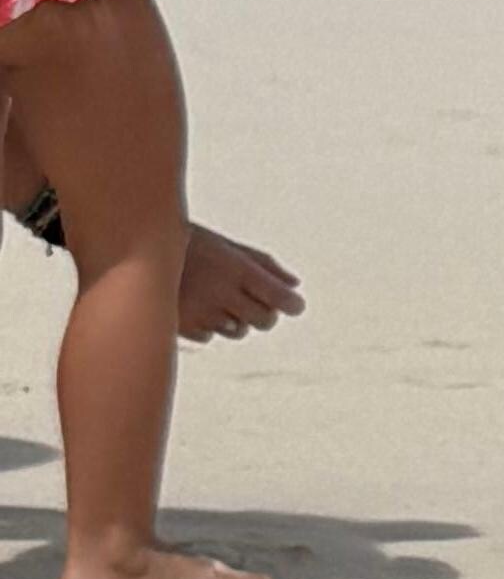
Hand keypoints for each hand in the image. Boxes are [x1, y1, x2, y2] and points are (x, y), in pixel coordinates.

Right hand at [177, 223, 300, 341]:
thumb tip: (295, 284)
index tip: (293, 304)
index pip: (280, 298)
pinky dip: (208, 325)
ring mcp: (201, 312)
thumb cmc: (185, 243)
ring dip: (236, 319)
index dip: (292, 304)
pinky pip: (210, 335)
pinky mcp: (181, 326)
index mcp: (236, 268)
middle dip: (265, 313)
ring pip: (239, 331)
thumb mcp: (225, 245)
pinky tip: (195, 305)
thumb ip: (262, 264)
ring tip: (216, 297)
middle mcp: (221, 293)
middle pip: (265, 321)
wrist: (132, 250)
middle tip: (252, 300)